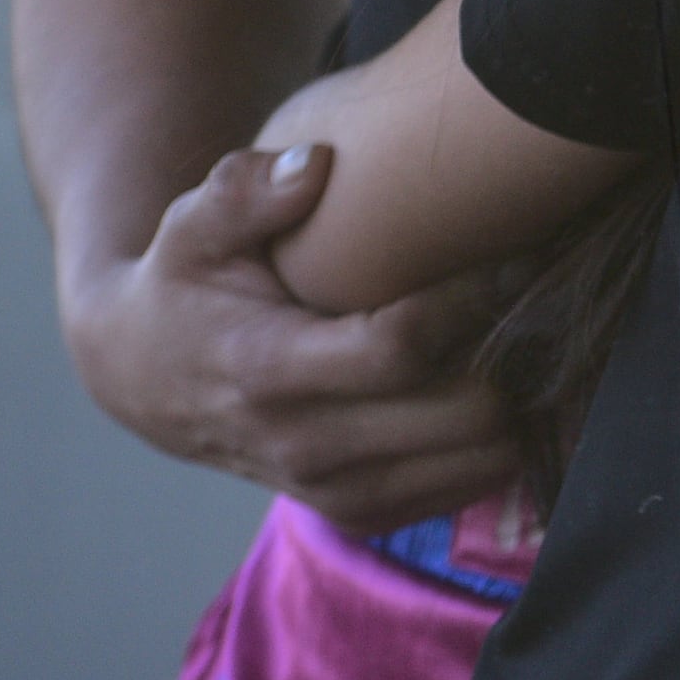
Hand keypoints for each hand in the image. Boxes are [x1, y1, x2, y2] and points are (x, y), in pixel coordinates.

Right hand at [60, 144, 520, 529]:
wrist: (142, 379)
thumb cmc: (185, 286)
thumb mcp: (192, 228)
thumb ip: (242, 191)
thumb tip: (313, 165)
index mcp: (269, 372)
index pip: (402, 348)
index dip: (474, 300)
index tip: (513, 255)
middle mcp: (306, 446)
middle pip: (465, 411)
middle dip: (515, 349)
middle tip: (537, 296)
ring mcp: (335, 491)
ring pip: (484, 456)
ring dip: (520, 398)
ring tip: (523, 336)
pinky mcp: (361, 513)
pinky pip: (470, 486)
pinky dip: (500, 439)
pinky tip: (494, 380)